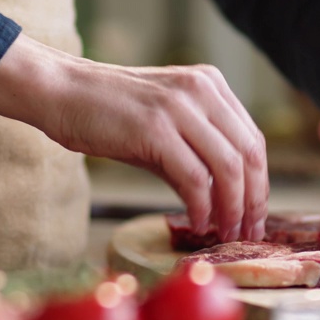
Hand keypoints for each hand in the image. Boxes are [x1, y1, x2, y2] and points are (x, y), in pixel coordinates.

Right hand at [0, 34, 268, 241]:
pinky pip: (194, 178)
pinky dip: (202, 207)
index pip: (252, 140)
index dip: (260, 183)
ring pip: (228, 167)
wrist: (60, 92)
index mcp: (211, 86)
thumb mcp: (165, 128)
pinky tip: (199, 223)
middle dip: (254, 201)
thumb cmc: (110, 114)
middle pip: (249, 155)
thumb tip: (225, 203)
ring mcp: (180, 107)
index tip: (255, 215)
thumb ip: (198, 156)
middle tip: (249, 233)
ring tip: (227, 233)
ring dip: (232, 209)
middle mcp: (202, 91)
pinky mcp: (156, 128)